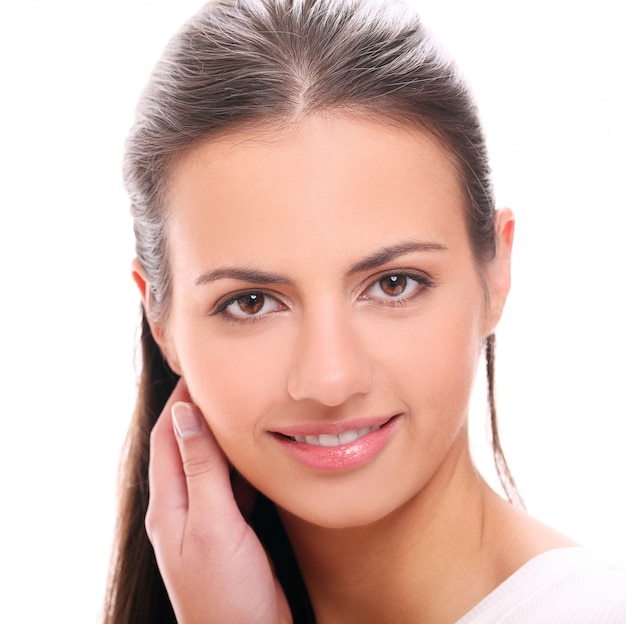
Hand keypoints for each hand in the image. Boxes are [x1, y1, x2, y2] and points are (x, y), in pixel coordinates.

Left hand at [146, 379, 291, 623]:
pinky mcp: (230, 530)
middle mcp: (183, 508)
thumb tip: (184, 414)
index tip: (201, 370)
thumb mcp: (212, 525)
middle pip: (187, 446)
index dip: (181, 400)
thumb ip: (200, 470)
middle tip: (227, 382)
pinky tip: (260, 452)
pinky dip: (242, 463)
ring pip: (211, 464)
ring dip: (223, 435)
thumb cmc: (226, 593)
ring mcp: (207, 520)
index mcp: (169, 505)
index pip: (168, 437)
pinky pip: (231, 485)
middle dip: (202, 411)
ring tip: (245, 407)